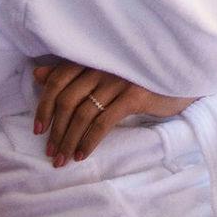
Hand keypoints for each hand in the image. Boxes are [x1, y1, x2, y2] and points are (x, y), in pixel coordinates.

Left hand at [32, 56, 197, 166]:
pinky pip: (103, 122)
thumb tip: (37, 75)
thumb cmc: (137, 75)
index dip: (44, 106)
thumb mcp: (103, 71)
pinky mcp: (134, 95)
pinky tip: (83, 155)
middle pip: (67, 100)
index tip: (38, 129)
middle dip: (56, 130)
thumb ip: (71, 72)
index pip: (58, 80)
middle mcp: (102, 65)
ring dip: (69, 140)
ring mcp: (118, 79)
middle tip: (51, 152)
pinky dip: (90, 141)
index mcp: (92, 57)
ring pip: (83, 114)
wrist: (178, 76)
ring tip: (63, 159)